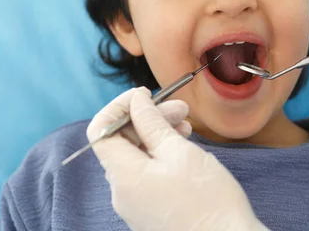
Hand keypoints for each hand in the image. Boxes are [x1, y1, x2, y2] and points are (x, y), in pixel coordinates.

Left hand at [88, 87, 267, 230]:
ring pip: (136, 158)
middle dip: (147, 118)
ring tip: (187, 127)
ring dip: (157, 136)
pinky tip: (183, 149)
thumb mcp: (180, 151)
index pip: (100, 131)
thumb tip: (136, 101)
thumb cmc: (208, 200)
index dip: (118, 107)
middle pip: (121, 143)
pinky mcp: (149, 212)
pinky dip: (160, 157)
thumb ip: (152, 122)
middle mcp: (122, 192)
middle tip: (180, 109)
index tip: (144, 96)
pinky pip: (145, 176)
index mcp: (123, 175)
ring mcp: (135, 205)